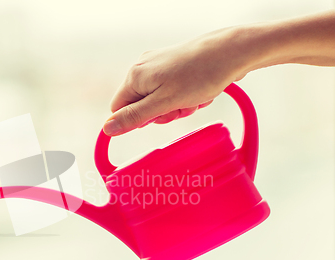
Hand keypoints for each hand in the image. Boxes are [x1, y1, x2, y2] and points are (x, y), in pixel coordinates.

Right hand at [104, 27, 252, 135]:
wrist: (231, 52)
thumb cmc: (199, 75)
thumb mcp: (164, 103)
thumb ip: (134, 117)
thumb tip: (107, 129)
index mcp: (135, 76)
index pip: (120, 109)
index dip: (138, 119)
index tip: (159, 117)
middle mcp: (143, 68)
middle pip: (142, 106)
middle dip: (163, 113)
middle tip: (181, 107)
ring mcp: (159, 66)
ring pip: (160, 100)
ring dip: (178, 106)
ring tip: (194, 98)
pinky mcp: (174, 66)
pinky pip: (173, 91)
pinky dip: (186, 97)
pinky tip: (200, 92)